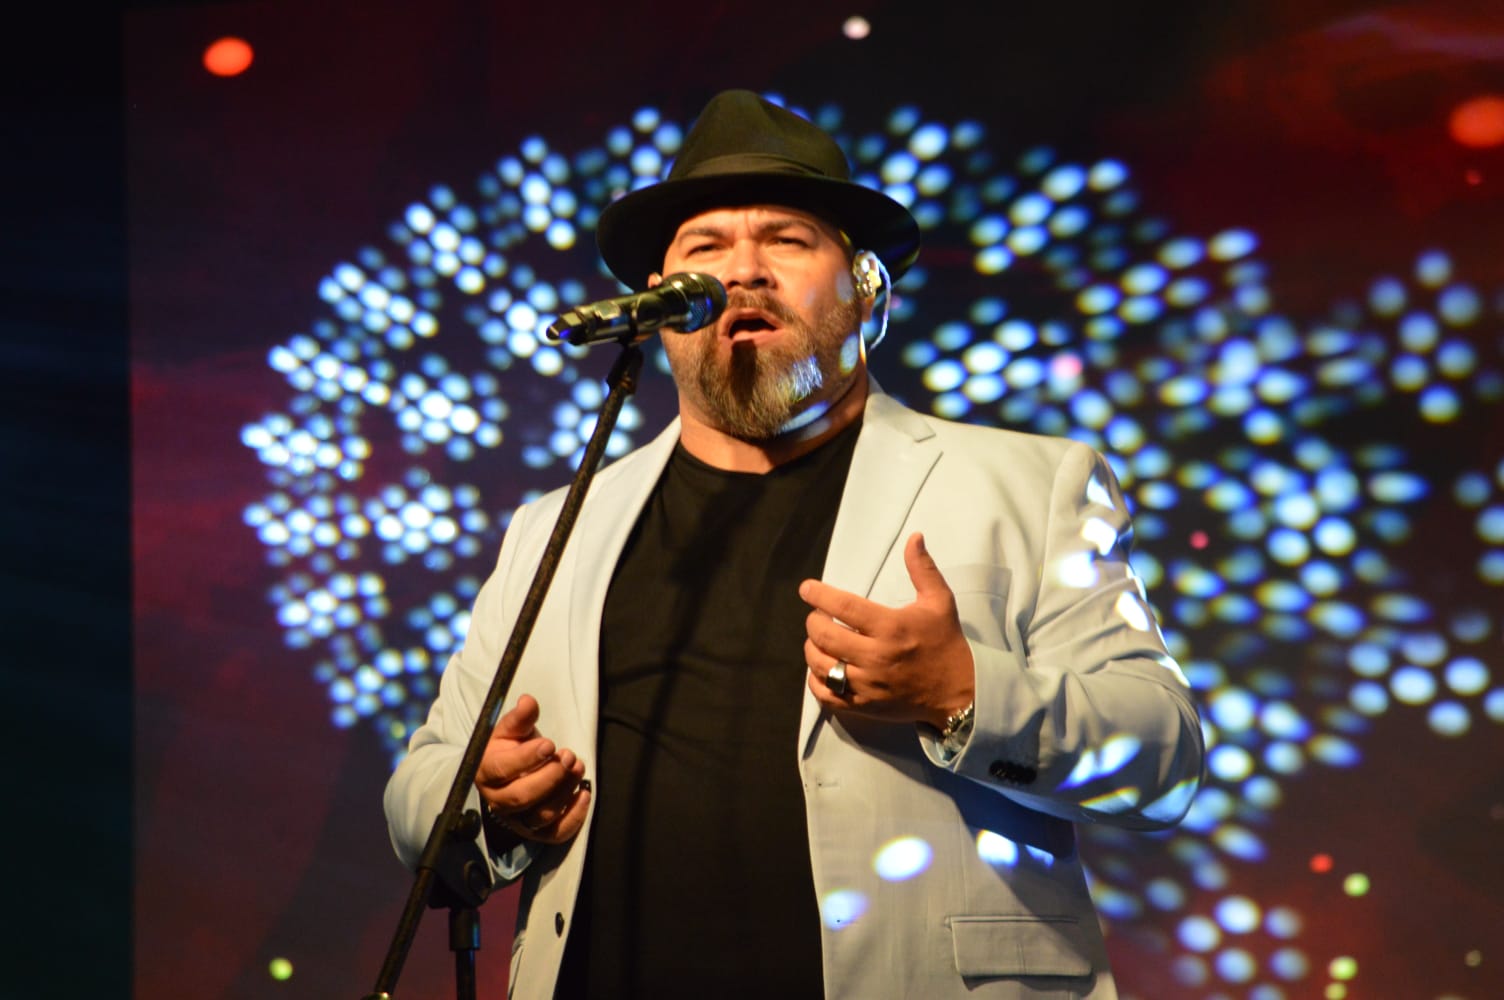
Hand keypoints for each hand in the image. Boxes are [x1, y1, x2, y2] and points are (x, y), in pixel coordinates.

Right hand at [474, 694, 590, 843]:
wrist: (512, 771)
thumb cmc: (510, 748)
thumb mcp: (511, 730)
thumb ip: (520, 717)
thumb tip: (528, 702)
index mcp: (486, 771)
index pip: (503, 769)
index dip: (527, 758)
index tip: (550, 744)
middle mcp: (498, 800)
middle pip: (523, 796)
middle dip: (551, 776)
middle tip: (569, 757)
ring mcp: (517, 819)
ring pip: (541, 814)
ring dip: (564, 791)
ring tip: (579, 768)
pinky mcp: (536, 832)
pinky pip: (556, 833)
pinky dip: (574, 817)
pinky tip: (585, 794)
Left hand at [801, 532, 974, 728]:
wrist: (960, 691)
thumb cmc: (946, 642)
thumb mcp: (940, 601)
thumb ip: (922, 568)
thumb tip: (914, 536)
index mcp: (892, 627)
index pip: (843, 607)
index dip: (819, 595)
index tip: (806, 588)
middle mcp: (877, 656)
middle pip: (825, 636)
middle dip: (813, 621)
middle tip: (816, 615)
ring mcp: (869, 684)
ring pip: (821, 665)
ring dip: (811, 648)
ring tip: (817, 639)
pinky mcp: (866, 706)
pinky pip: (827, 695)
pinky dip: (816, 681)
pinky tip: (821, 669)